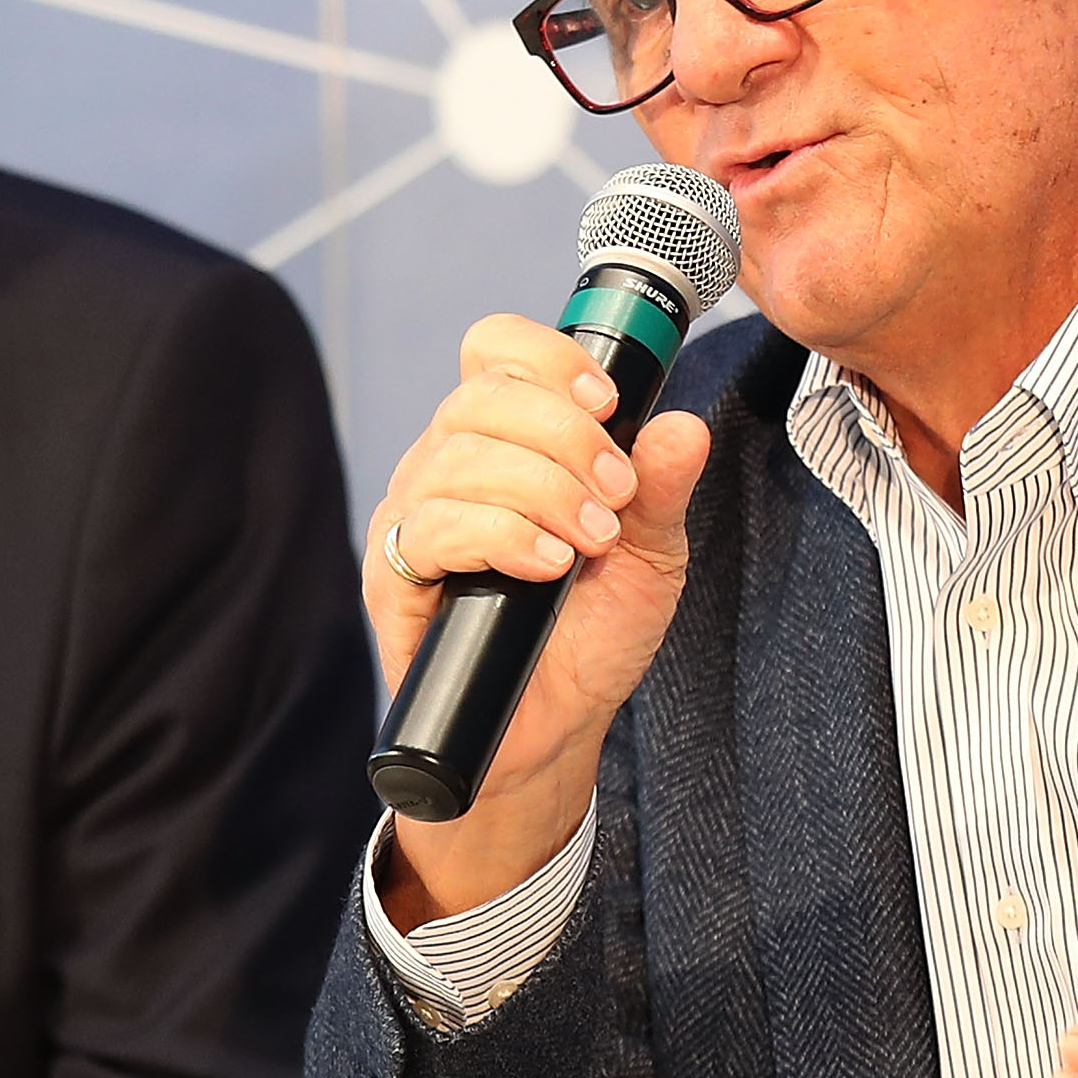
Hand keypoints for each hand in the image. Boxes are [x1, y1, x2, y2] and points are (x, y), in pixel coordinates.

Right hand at [366, 314, 710, 927]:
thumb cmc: (592, 632)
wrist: (552, 727)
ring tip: (590, 542)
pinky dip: (504, 535)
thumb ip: (663, 488)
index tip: (607, 402)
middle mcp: (448, 464)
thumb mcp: (650, 554)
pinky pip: (435, 525)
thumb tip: (683, 425)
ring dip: (544, 489)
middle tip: (617, 494)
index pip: (495, 350)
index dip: (546, 357)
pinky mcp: (394, 574)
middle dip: (565, 435)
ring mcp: (415, 516)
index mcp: (505, 439)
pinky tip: (549, 565)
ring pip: (459, 455)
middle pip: (481, 395)